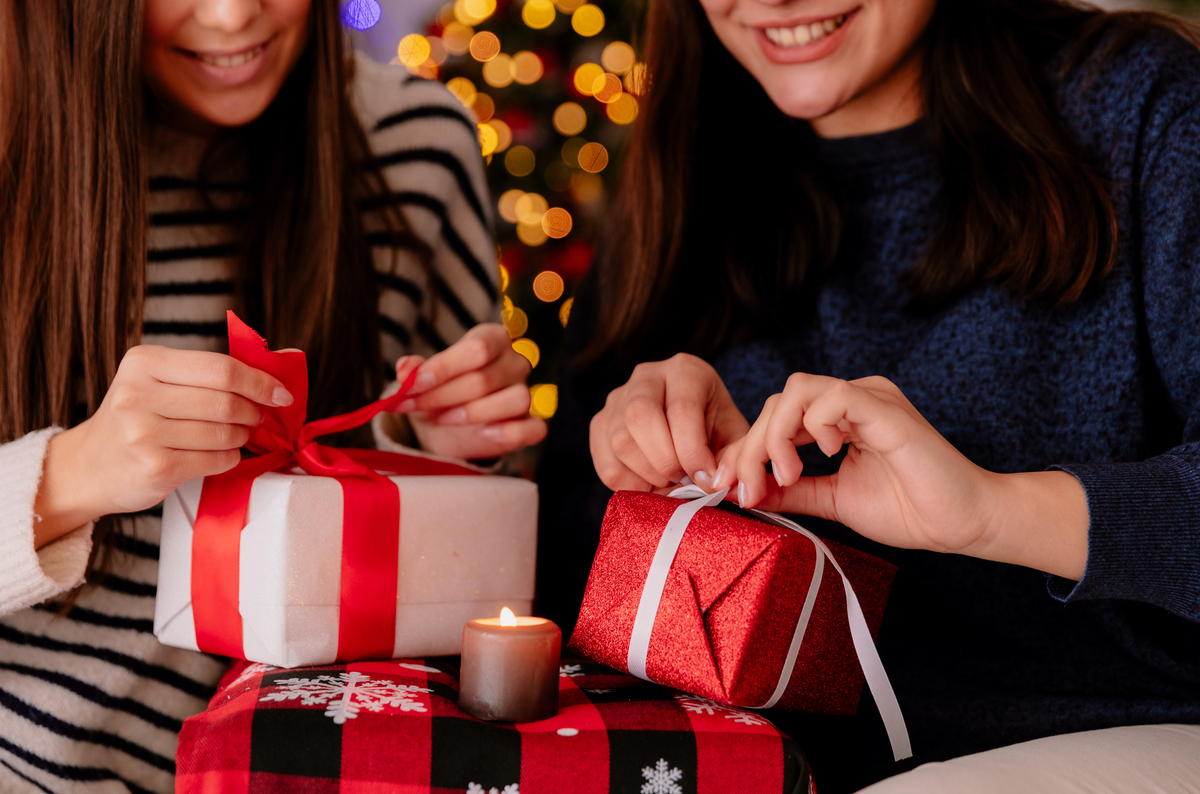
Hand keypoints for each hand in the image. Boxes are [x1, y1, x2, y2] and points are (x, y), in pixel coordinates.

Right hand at [34, 346, 292, 547]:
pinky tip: (219, 454)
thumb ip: (210, 373)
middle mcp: (138, 394)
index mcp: (144, 362)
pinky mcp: (155, 467)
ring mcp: (144, 433)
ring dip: (242, 436)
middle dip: (254, 411)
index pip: (221, 368)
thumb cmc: (138, 418)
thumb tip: (279, 365)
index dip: (260, 382)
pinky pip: (216, 460)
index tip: (281, 393)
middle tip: (258, 417)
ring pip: (225, 433)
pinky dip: (229, 457)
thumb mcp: (159, 381)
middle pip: (226, 401)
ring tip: (237, 434)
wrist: (91, 465)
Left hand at [391, 324, 545, 459]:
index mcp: (493, 339)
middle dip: (442, 396)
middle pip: (485, 379)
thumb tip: (406, 369)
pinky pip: (534, 429)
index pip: (477, 349)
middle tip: (412, 406)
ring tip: (445, 419)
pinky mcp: (531, 424)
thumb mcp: (422, 379)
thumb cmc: (439, 392)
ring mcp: (526, 392)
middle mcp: (515, 362)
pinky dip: (508, 433)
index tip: (413, 385)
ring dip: (473, 413)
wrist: (447, 425)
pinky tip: (482, 434)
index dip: (444, 368)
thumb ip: (414, 371)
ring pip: (516, 400)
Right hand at [590, 353, 748, 491]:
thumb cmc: (715, 430)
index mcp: (686, 370)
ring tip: (670, 482)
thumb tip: (714, 483)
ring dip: (648, 475)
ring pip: (620, 441)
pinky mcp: (599, 424)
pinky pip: (606, 463)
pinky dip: (629, 484)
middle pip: (640, 417)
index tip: (706, 479)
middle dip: (665, 461)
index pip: (681, 409)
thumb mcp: (734, 437)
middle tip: (684, 481)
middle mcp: (646, 376)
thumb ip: (733, 458)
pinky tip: (650, 483)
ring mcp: (617, 398)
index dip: (693, 452)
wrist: (692, 427)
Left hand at [724, 373, 1087, 577]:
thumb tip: (747, 491)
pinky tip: (826, 456)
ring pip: (797, 390)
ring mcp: (869, 399)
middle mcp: (852, 399)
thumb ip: (793, 490)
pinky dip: (814, 426)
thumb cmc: (909, 509)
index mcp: (839, 417)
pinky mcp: (885, 409)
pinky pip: (833, 396)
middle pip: (778, 401)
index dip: (748, 449)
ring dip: (777, 435)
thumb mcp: (833, 499)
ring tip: (789, 473)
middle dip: (752, 447)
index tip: (734, 489)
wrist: (961, 523)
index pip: (776, 415)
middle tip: (749, 488)